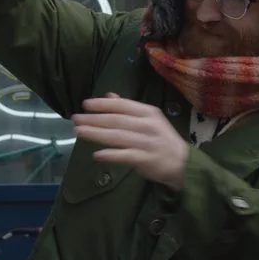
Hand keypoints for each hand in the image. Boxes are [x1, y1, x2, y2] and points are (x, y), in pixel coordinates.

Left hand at [72, 94, 189, 190]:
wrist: (183, 163)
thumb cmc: (162, 139)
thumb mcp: (149, 119)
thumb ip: (128, 108)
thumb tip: (109, 96)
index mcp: (148, 112)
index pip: (122, 105)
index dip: (103, 104)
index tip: (85, 104)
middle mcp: (148, 125)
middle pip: (116, 121)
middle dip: (94, 119)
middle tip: (75, 119)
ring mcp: (147, 143)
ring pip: (118, 137)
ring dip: (96, 134)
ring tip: (79, 132)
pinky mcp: (146, 160)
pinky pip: (125, 156)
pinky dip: (111, 155)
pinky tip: (97, 154)